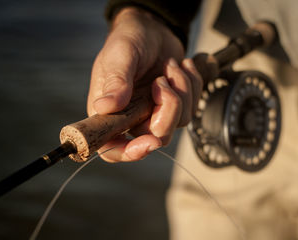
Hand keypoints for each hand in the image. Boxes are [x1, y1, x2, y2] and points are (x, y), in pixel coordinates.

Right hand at [87, 7, 201, 161]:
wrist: (152, 28)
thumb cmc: (129, 40)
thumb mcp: (120, 55)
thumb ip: (115, 81)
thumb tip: (105, 107)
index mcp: (109, 112)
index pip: (113, 148)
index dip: (130, 153)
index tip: (149, 142)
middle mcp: (131, 118)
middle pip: (156, 138)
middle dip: (168, 108)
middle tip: (162, 80)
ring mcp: (154, 113)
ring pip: (179, 123)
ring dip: (182, 92)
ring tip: (171, 67)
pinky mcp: (174, 106)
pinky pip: (192, 108)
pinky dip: (193, 85)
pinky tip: (182, 67)